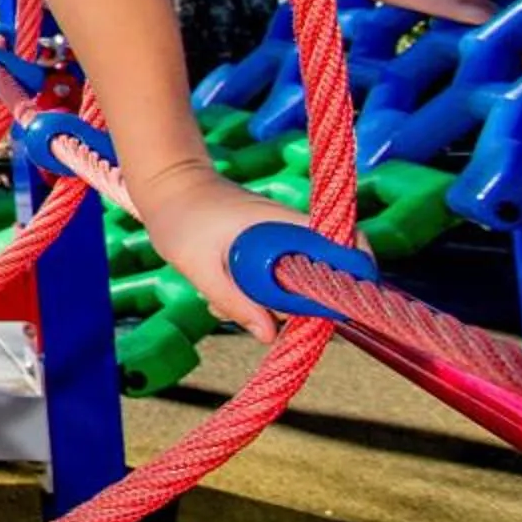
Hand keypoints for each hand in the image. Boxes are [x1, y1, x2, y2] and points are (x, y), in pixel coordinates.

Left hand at [131, 167, 353, 339]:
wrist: (166, 186)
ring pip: (291, 287)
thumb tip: (269, 336)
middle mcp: (291, 233)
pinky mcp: (266, 251)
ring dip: (262, 304)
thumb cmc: (181, 217)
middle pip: (318, 282)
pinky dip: (251, 295)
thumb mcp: (198, 265)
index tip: (338, 308)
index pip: (347, 247)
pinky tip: (218, 296)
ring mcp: (279, 242)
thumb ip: (233, 300)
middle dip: (289, 307)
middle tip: (248, 313)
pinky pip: (272, 282)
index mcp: (287, 226)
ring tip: (219, 300)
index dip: (355, 277)